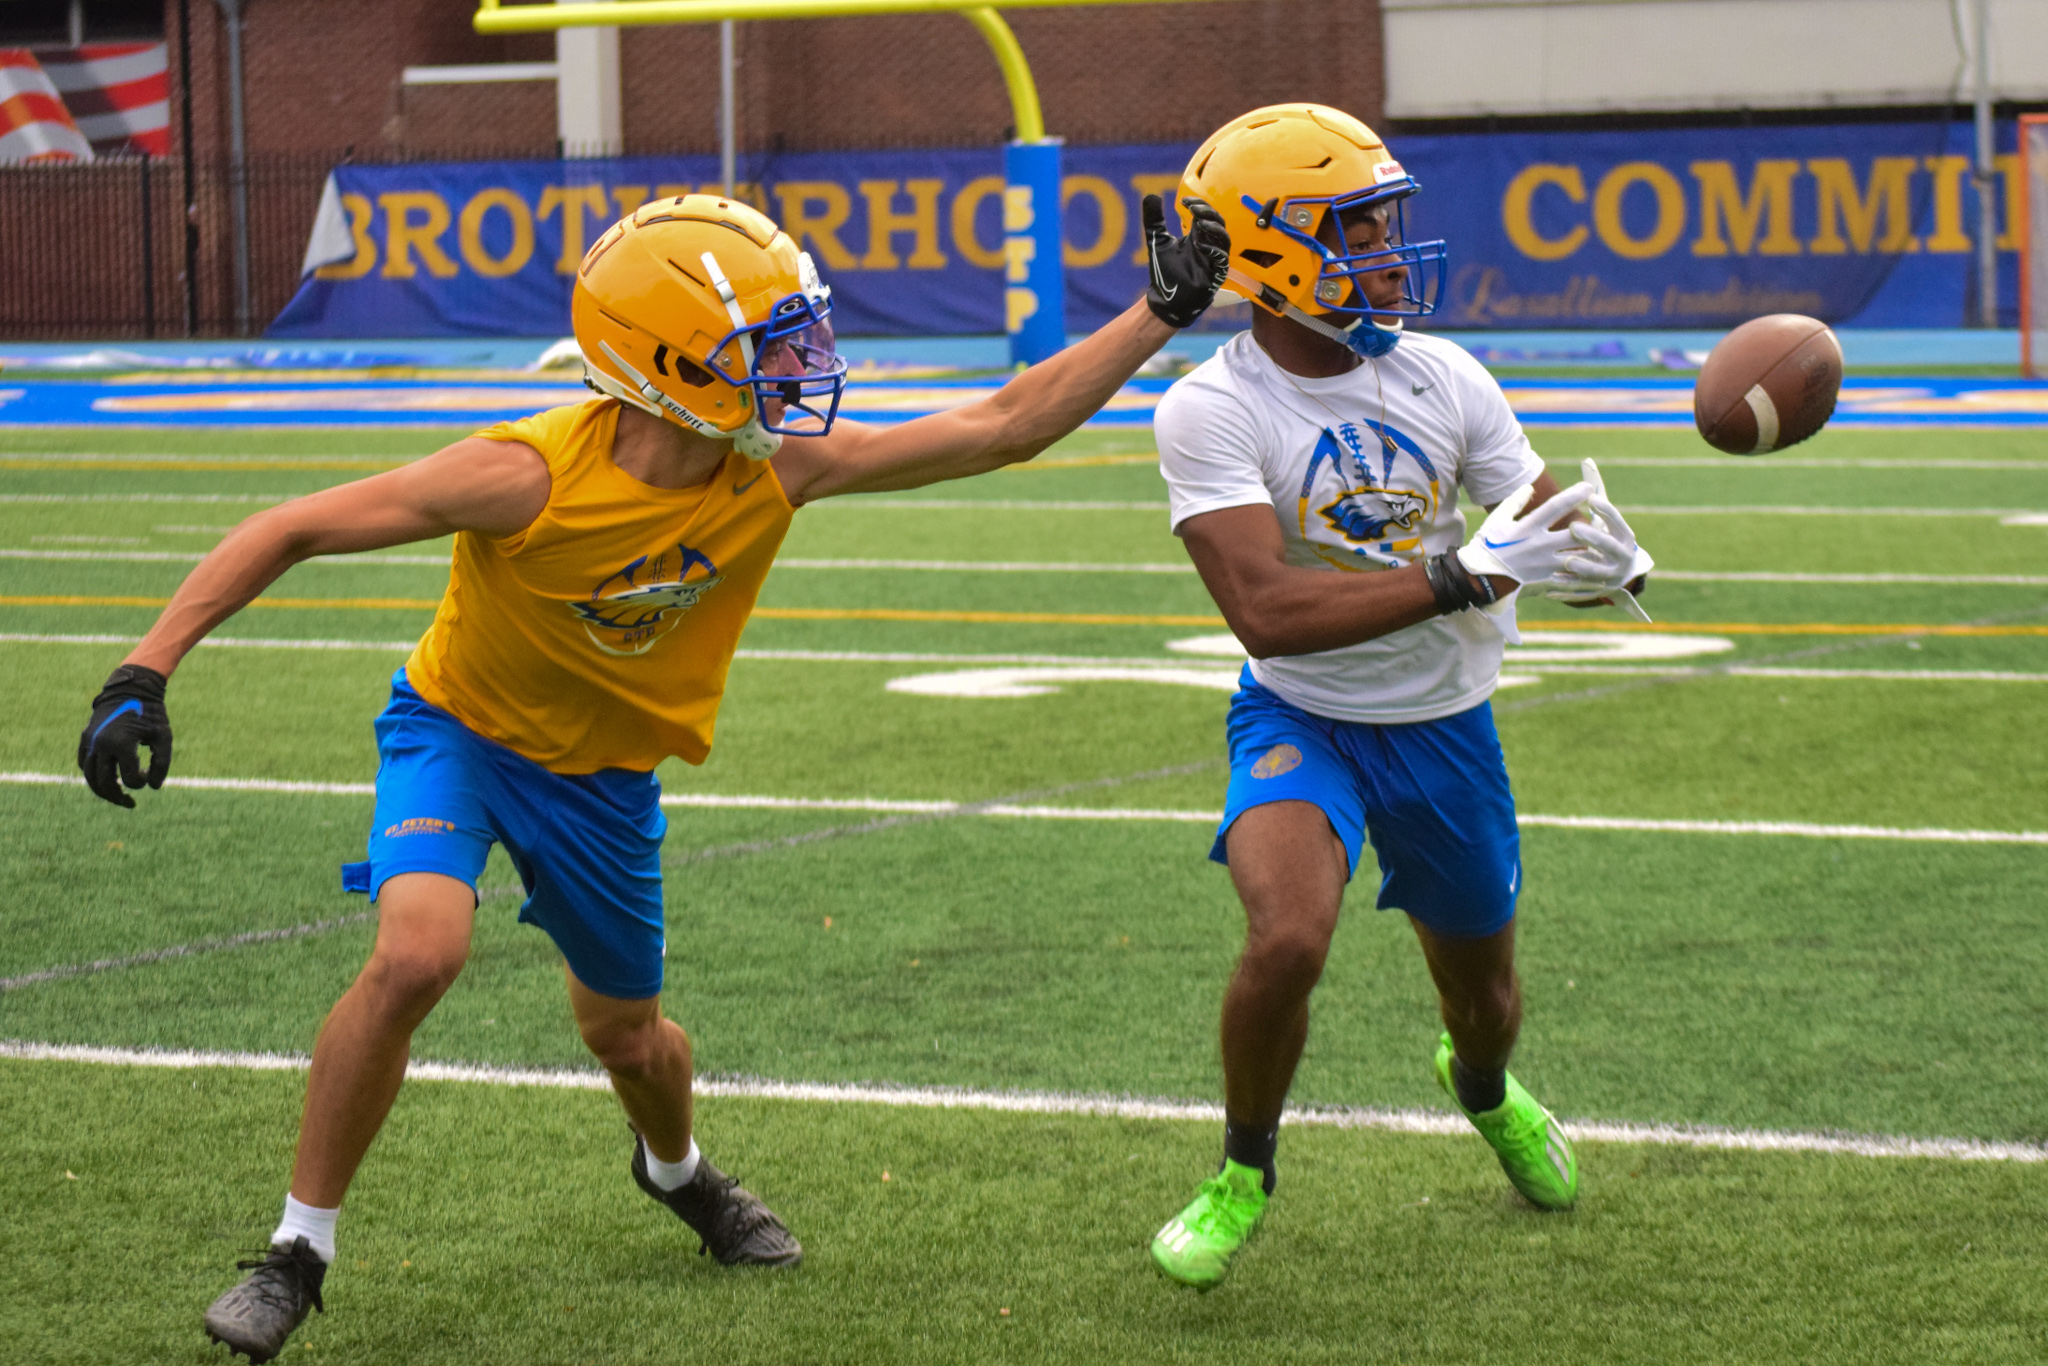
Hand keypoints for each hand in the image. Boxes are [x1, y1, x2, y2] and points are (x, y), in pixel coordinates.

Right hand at [78, 664, 172, 807]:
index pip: (129, 779)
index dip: (141, 783)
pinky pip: (85, 763)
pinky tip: (107, 779)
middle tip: (130, 803)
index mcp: (122, 744)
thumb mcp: (163, 736)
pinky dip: (93, 775)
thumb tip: (154, 788)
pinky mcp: (85, 738)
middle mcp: (101, 744)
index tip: (148, 778)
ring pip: (90, 776)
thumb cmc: (152, 713)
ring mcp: (90, 741)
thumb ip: (161, 763)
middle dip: (117, 797)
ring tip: (118, 797)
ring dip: (103, 790)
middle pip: (103, 784)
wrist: (131, 689)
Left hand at [1143, 194, 1229, 328]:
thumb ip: (1154, 220)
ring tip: (1199, 222)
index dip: (1199, 205)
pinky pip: (1222, 259)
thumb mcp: (1157, 241)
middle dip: (1208, 212)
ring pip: (1224, 238)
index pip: (1206, 214)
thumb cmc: (1164, 272)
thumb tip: (1150, 196)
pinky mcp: (1215, 274)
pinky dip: (1213, 249)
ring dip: (1214, 228)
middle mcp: (1208, 245)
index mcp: (1196, 236)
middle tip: (1194, 209)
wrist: (1166, 301)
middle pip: (1218, 222)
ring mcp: (1213, 260)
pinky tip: (1199, 244)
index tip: (1185, 202)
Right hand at [1456, 481, 1594, 588]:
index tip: (1589, 487)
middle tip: (1601, 522)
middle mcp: (1540, 545)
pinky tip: (1594, 569)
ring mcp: (1545, 564)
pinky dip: (1584, 571)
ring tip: (1602, 546)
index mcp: (1529, 527)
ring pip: (1579, 556)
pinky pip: (1571, 575)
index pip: (1557, 506)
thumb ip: (1515, 502)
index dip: (1575, 495)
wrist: (1480, 578)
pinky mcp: (1546, 579)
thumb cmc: (1487, 546)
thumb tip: (1529, 487)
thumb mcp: (1497, 519)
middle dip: (1591, 526)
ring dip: (1591, 550)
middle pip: (1576, 533)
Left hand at [1542, 459, 1653, 620]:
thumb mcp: (1603, 518)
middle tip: (1574, 527)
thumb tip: (1587, 462)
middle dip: (1594, 538)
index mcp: (1624, 536)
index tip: (1591, 498)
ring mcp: (1610, 576)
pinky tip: (1552, 583)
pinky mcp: (1597, 592)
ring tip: (1567, 561)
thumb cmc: (1605, 537)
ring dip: (1583, 567)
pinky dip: (1568, 588)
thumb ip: (1596, 493)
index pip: (1618, 522)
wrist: (1617, 575)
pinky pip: (1582, 591)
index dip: (1607, 511)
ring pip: (1598, 572)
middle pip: (1610, 547)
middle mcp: (1622, 557)